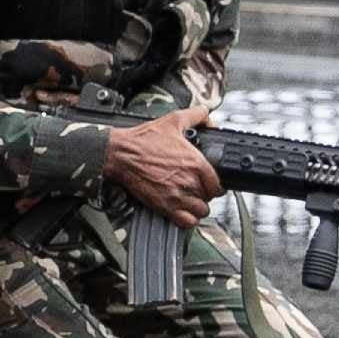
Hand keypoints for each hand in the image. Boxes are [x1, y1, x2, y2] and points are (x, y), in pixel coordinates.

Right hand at [105, 102, 219, 222]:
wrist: (119, 154)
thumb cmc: (143, 139)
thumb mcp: (172, 120)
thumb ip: (196, 115)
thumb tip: (208, 116)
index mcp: (196, 163)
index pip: (218, 184)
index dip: (214, 184)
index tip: (207, 182)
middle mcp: (190, 181)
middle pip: (210, 198)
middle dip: (203, 194)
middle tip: (195, 188)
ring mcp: (177, 196)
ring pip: (201, 211)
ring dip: (196, 207)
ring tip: (189, 200)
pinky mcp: (164, 206)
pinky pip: (186, 222)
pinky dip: (186, 219)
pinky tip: (181, 210)